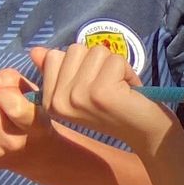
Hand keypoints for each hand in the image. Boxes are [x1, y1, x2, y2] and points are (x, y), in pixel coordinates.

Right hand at [29, 43, 178, 156]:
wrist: (147, 134)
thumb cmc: (117, 110)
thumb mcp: (83, 90)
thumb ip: (59, 70)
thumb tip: (36, 50)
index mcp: (50, 102)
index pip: (54, 55)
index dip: (82, 63)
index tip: (94, 86)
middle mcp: (58, 101)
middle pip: (75, 50)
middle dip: (99, 63)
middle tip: (110, 87)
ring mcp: (77, 96)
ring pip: (95, 51)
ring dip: (115, 66)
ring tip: (120, 89)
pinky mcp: (100, 92)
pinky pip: (114, 59)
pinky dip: (128, 71)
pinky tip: (130, 91)